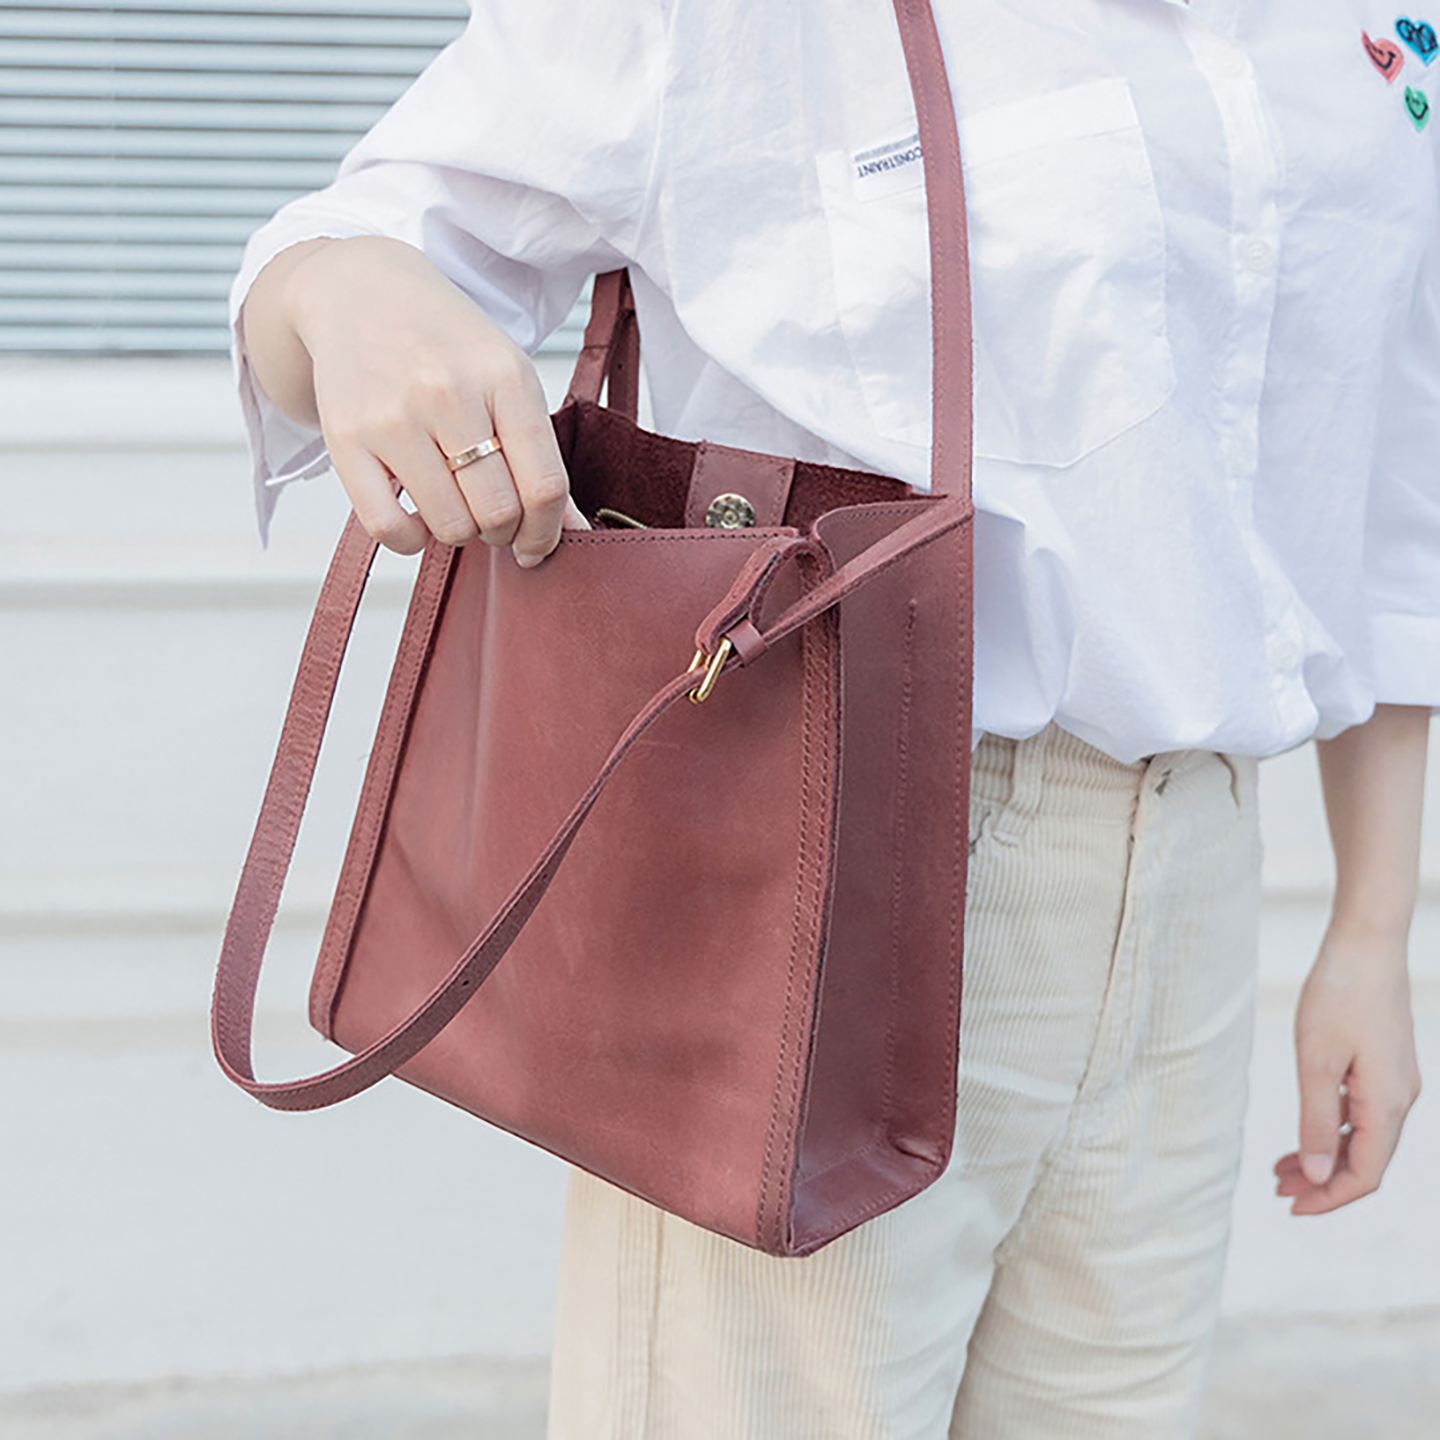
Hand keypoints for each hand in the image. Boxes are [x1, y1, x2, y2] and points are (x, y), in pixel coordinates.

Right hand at [250, 235, 584, 562]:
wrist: (359, 292)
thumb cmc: (445, 342)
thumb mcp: (506, 377)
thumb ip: (539, 454)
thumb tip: (574, 533)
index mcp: (503, 376)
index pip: (544, 485)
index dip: (548, 533)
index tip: (538, 545)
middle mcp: (448, 393)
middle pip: (499, 512)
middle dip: (504, 533)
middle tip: (493, 518)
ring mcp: (393, 417)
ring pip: (450, 526)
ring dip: (461, 533)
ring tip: (456, 505)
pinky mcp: (346, 439)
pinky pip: (387, 528)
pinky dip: (411, 541)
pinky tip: (417, 519)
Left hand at [1274, 923, 1421, 1213]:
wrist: (1367, 944)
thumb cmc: (1339, 995)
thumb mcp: (1316, 1062)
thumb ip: (1317, 1121)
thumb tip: (1319, 1176)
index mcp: (1388, 1105)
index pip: (1365, 1174)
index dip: (1330, 1198)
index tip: (1291, 1207)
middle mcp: (1401, 1099)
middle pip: (1366, 1161)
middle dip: (1323, 1182)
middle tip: (1278, 1190)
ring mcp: (1397, 1082)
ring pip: (1364, 1137)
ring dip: (1325, 1156)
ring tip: (1282, 1167)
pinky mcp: (1386, 1065)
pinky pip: (1363, 1112)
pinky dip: (1333, 1127)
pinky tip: (1306, 1130)